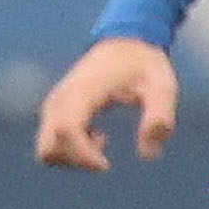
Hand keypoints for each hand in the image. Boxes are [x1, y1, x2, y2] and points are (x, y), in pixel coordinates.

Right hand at [34, 37, 179, 171]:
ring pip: (47, 149)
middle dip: (76, 161)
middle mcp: (61, 99)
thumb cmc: (145, 65)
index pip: (66, 130)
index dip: (83, 155)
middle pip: (49, 147)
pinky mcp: (55, 110)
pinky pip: (51, 143)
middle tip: (104, 156)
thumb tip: (148, 156)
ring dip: (73, 157)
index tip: (107, 164)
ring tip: (102, 140)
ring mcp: (54, 104)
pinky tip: (98, 136)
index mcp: (83, 91)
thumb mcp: (162, 87)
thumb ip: (159, 116)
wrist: (125, 43)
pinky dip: (71, 150)